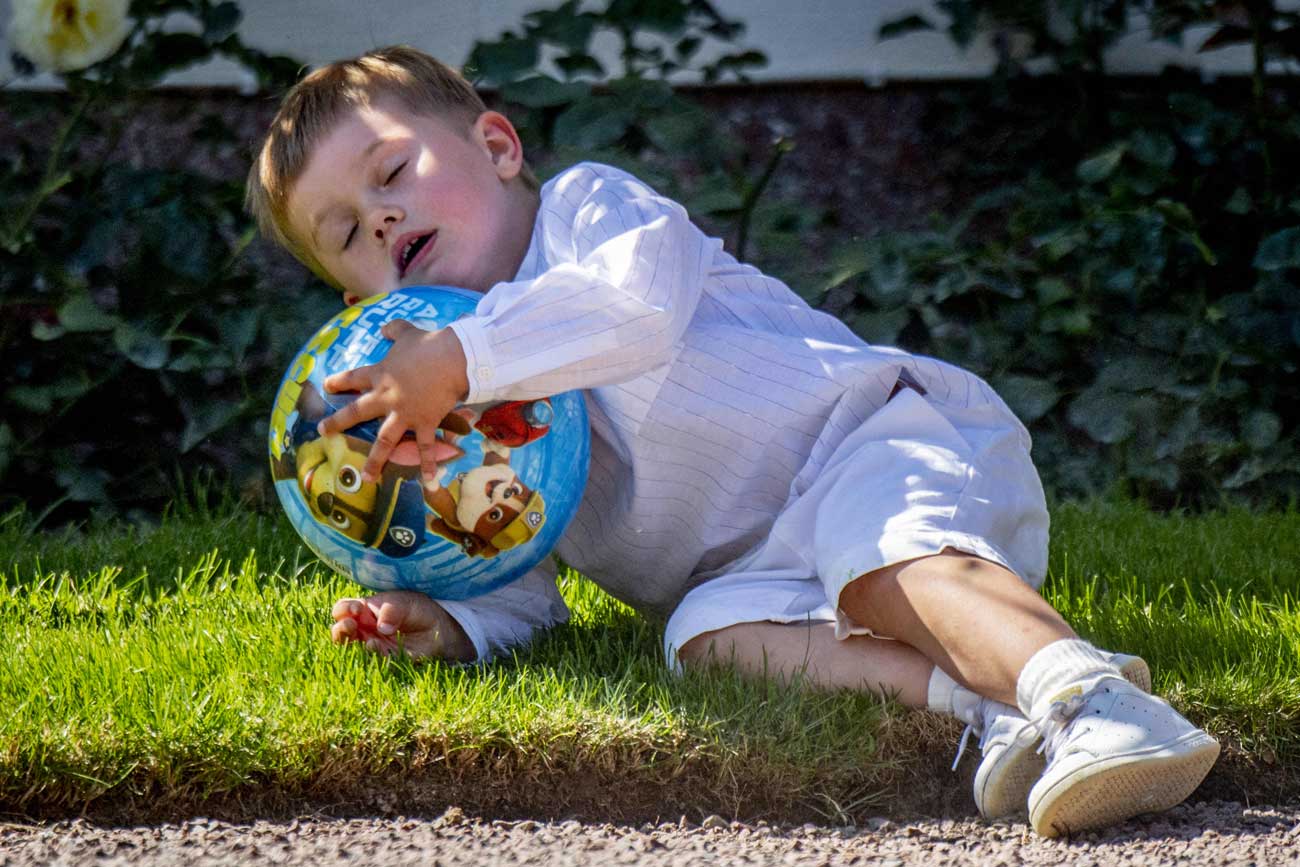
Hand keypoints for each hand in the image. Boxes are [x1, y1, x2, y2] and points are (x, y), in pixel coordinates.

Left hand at [317, 319, 469, 485]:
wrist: (451, 359)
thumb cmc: (428, 344)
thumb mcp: (407, 332)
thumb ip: (394, 329)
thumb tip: (384, 327)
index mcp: (380, 375)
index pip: (353, 378)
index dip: (339, 381)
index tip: (326, 385)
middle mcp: (386, 397)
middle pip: (356, 412)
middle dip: (338, 423)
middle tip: (322, 431)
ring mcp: (405, 413)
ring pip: (384, 441)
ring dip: (374, 460)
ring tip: (365, 477)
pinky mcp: (424, 422)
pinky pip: (425, 447)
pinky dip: (427, 465)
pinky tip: (427, 483)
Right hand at [330, 591, 473, 660]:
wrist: (437, 626)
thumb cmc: (416, 609)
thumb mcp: (405, 603)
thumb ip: (392, 611)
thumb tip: (382, 628)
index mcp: (363, 610)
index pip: (343, 609)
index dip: (344, 610)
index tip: (356, 610)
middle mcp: (363, 628)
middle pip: (340, 632)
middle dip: (341, 630)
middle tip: (351, 626)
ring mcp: (371, 644)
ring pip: (352, 649)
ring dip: (354, 646)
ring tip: (369, 641)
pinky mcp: (384, 658)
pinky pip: (373, 661)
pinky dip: (373, 657)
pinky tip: (378, 648)